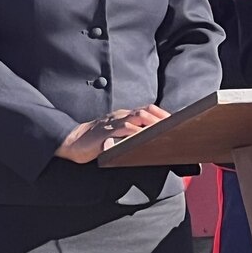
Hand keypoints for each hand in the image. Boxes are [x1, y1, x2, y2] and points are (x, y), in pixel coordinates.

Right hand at [55, 105, 169, 163]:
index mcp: (124, 115)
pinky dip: (136, 132)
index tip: (177, 122)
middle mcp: (121, 115)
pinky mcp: (106, 132)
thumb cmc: (97, 141)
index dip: (162, 114)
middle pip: (146, 110)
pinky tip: (144, 137)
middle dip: (162, 117)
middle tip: (176, 126)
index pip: (147, 110)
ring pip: (137, 116)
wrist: (74, 141)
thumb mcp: (117, 135)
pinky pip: (123, 128)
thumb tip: (150, 142)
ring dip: (152, 122)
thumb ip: (131, 135)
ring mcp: (113, 122)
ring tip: (165, 130)